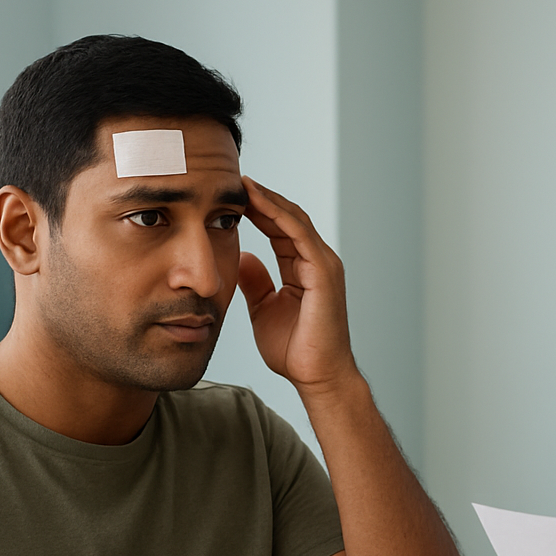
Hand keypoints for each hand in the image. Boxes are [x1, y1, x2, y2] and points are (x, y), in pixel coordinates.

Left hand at [237, 177, 356, 393]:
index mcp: (305, 268)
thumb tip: (243, 257)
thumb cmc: (296, 350)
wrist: (316, 376)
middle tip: (233, 179)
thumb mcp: (265, 309)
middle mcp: (318, 261)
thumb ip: (256, 282)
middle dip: (261, 198)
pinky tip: (257, 203)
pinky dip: (278, 216)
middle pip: (288, 218)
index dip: (257, 210)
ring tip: (243, 183)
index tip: (230, 196)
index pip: (280, 229)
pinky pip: (299, 235)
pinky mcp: (324, 272)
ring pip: (294, 220)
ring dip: (268, 200)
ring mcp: (324, 264)